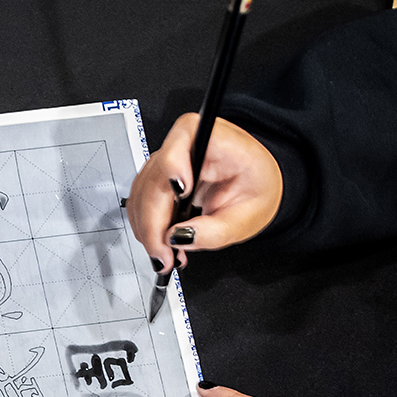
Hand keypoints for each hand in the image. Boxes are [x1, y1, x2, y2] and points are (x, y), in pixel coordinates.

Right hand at [128, 113, 281, 271]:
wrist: (254, 183)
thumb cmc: (256, 189)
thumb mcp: (247, 218)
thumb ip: (215, 231)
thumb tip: (177, 238)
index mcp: (219, 142)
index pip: (183, 140)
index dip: (175, 165)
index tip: (180, 194)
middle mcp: (186, 143)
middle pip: (155, 179)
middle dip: (154, 224)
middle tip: (164, 256)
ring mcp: (168, 157)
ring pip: (141, 193)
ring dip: (148, 229)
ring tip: (167, 254)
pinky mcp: (157, 173)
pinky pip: (140, 199)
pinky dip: (147, 225)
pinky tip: (163, 241)